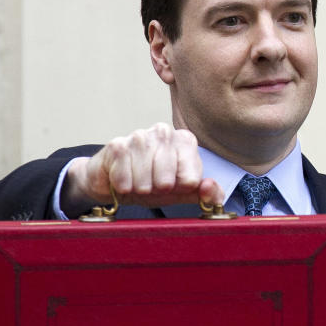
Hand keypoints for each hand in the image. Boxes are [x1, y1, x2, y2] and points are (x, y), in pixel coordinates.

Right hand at [60, 123, 223, 215]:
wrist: (116, 180)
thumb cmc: (152, 183)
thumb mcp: (182, 192)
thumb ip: (205, 194)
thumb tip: (209, 187)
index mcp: (185, 141)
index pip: (191, 180)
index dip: (179, 190)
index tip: (172, 184)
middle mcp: (164, 132)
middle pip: (167, 182)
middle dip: (157, 191)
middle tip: (151, 184)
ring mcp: (140, 136)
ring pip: (145, 183)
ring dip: (140, 190)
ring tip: (137, 182)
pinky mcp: (118, 145)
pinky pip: (125, 181)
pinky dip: (124, 187)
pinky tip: (124, 179)